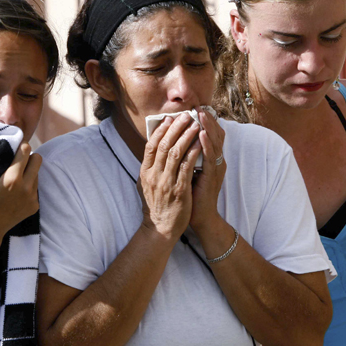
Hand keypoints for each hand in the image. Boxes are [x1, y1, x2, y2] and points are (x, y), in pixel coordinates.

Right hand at [0, 142, 41, 238]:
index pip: (26, 151)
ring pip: (37, 174)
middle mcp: (27, 188)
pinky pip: (35, 188)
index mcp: (12, 179)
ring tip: (14, 177)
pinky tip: (15, 192)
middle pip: (38, 160)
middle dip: (29, 156)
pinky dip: (28, 186)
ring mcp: (33, 198)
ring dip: (28, 172)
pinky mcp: (35, 206)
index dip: (21, 146)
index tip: (15, 147)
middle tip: (17, 160)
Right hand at [138, 113, 201, 240]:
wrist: (160, 229)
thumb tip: (152, 150)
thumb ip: (149, 168)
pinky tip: (201, 143)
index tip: (168, 119)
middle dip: (175, 128)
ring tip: (196, 124)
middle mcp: (153, 175)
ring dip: (187, 136)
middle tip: (185, 116)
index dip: (160, 130)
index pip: (150, 145)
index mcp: (144, 172)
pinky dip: (194, 153)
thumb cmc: (155, 206)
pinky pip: (187, 167)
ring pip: (176, 153)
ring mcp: (166, 182)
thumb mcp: (145, 185)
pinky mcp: (179, 190)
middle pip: (164, 145)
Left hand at [189, 109, 225, 232]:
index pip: (209, 134)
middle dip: (207, 119)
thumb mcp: (188, 170)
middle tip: (199, 105)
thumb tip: (174, 141)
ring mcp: (216, 168)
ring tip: (201, 113)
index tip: (196, 107)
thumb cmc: (192, 194)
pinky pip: (211, 157)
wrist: (200, 217)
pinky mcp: (212, 176)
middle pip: (215, 134)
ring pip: (214, 142)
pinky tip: (201, 134)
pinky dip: (206, 144)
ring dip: (208, 127)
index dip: (205, 121)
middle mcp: (216, 161)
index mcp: (210, 159)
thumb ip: (186, 156)